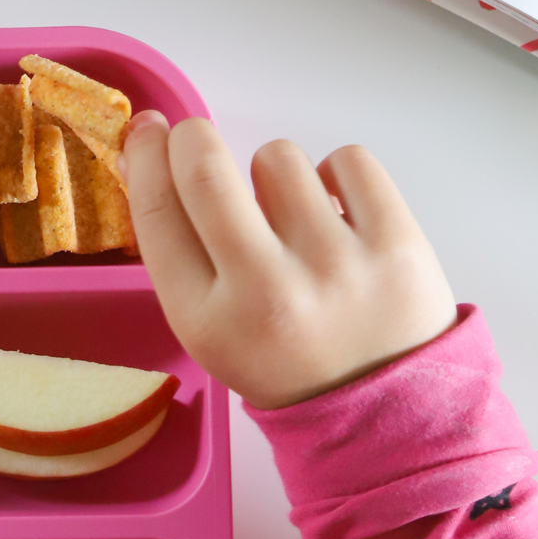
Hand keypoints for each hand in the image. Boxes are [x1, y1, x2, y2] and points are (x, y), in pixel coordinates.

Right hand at [121, 112, 456, 408]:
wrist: (378, 406)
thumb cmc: (282, 359)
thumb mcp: (210, 330)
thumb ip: (181, 257)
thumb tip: (150, 158)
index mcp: (207, 322)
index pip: (157, 215)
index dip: (143, 159)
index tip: (146, 132)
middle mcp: (265, 291)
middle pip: (205, 170)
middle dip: (192, 137)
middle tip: (196, 136)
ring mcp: (333, 264)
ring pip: (277, 157)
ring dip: (273, 173)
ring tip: (290, 216)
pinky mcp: (394, 242)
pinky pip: (346, 160)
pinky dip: (334, 176)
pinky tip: (335, 213)